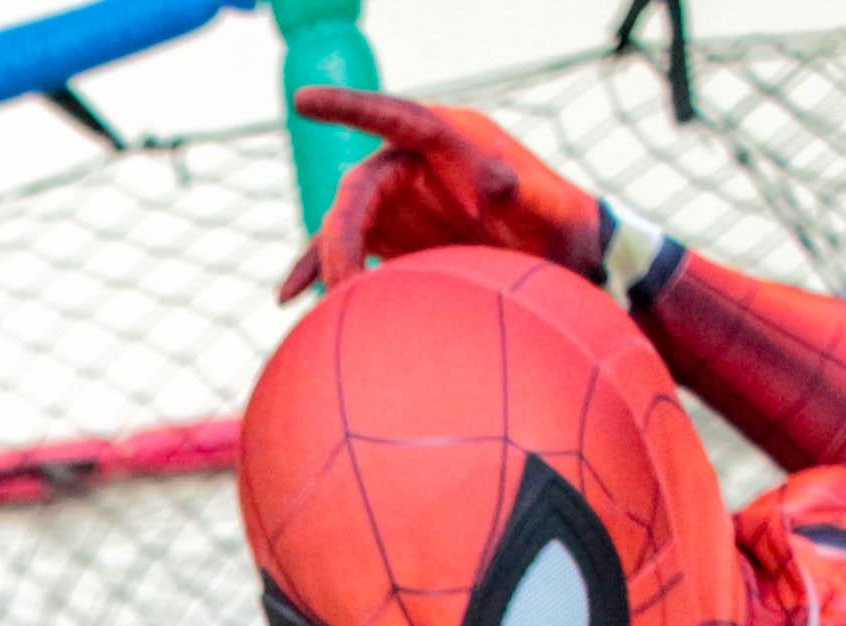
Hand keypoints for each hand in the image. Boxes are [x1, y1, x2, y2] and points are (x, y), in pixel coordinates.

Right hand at [282, 90, 612, 295]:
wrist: (557, 262)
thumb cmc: (555, 225)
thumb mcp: (546, 208)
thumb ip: (520, 193)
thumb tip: (497, 182)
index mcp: (449, 139)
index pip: (393, 119)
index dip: (349, 109)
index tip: (304, 102)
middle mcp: (414, 164)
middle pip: (359, 191)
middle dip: (343, 236)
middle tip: (345, 284)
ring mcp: (399, 202)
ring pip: (345, 223)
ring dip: (331, 262)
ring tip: (332, 304)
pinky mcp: (390, 237)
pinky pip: (343, 250)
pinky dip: (316, 270)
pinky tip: (288, 297)